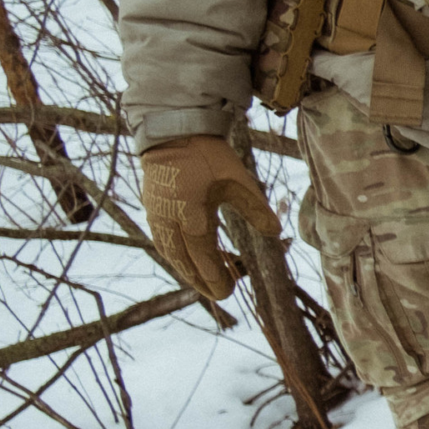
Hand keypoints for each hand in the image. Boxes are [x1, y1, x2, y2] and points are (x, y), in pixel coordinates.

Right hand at [140, 135, 280, 301]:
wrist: (173, 133)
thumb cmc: (209, 157)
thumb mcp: (238, 181)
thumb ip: (256, 209)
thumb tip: (277, 233)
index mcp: (192, 216)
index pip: (203, 257)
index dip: (215, 276)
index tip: (228, 292)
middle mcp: (169, 221)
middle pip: (184, 262)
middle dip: (201, 281)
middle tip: (220, 295)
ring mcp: (157, 216)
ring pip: (170, 254)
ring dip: (187, 271)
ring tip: (206, 283)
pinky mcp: (151, 211)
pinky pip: (162, 242)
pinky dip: (175, 256)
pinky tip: (188, 260)